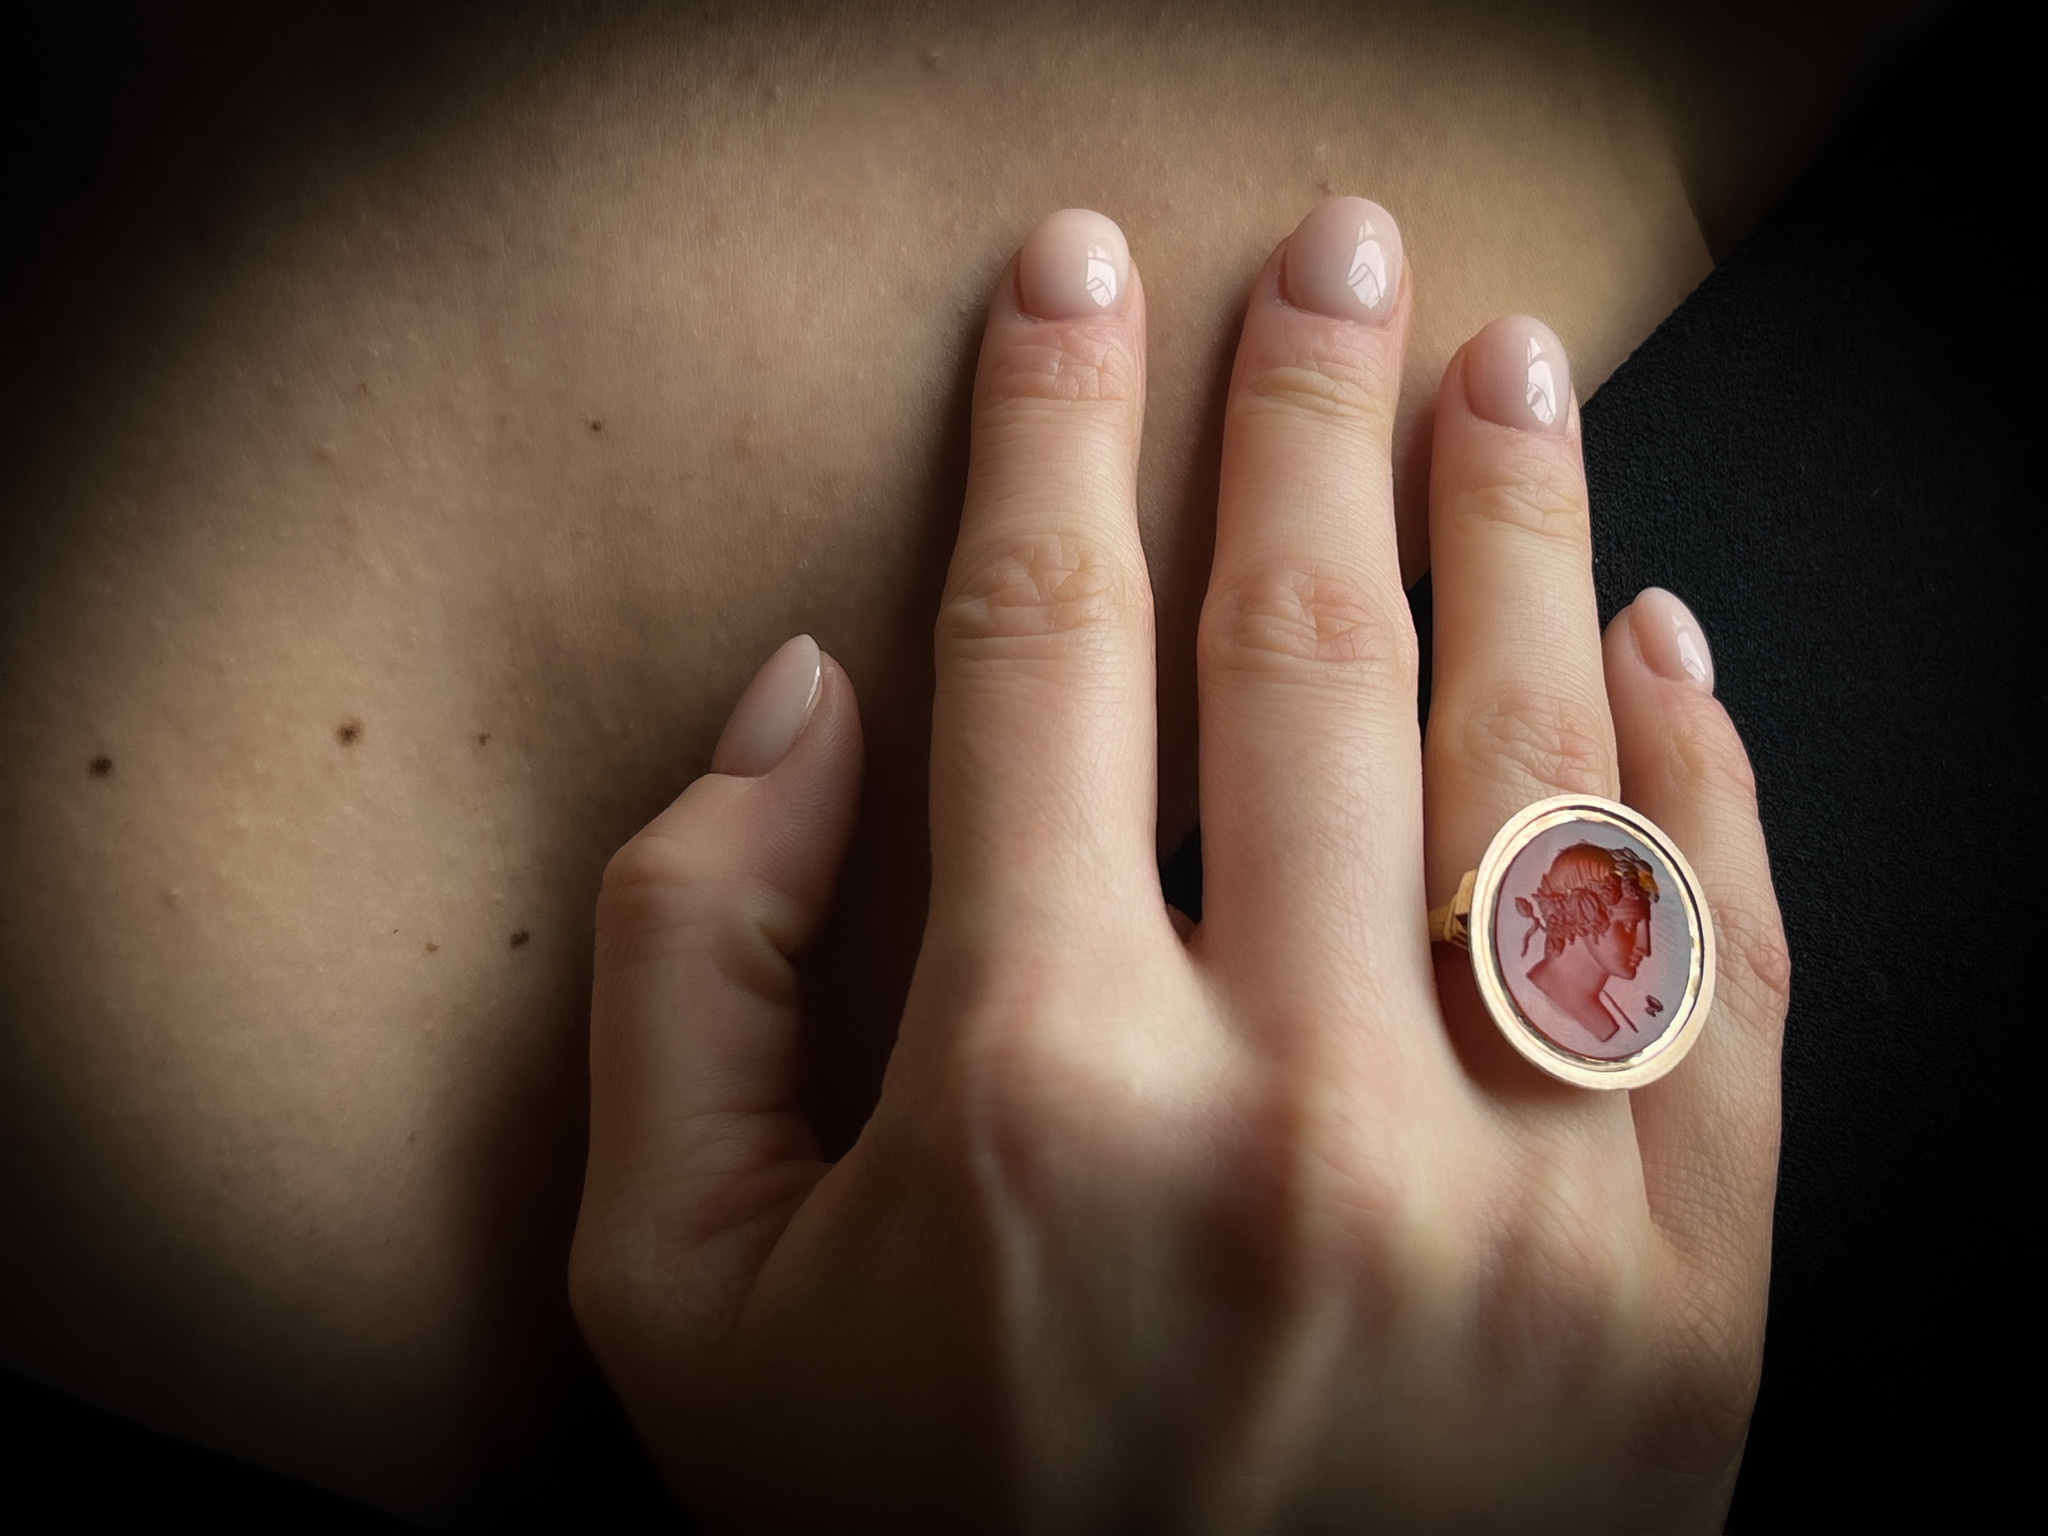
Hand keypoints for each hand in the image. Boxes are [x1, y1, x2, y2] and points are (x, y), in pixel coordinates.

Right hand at [568, 200, 1787, 1529]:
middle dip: (1303, 410)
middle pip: (1304, 650)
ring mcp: (1527, 1208)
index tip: (1069, 284)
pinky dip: (1703, 774)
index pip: (1042, 653)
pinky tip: (1663, 638)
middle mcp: (1297, 1122)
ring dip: (1523, 522)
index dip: (1045, 430)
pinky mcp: (1690, 1296)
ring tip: (1512, 368)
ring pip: (1536, 761)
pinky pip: (1718, 964)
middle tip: (1331, 256)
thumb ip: (683, 969)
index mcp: (1031, 1105)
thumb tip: (805, 701)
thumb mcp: (677, 1302)